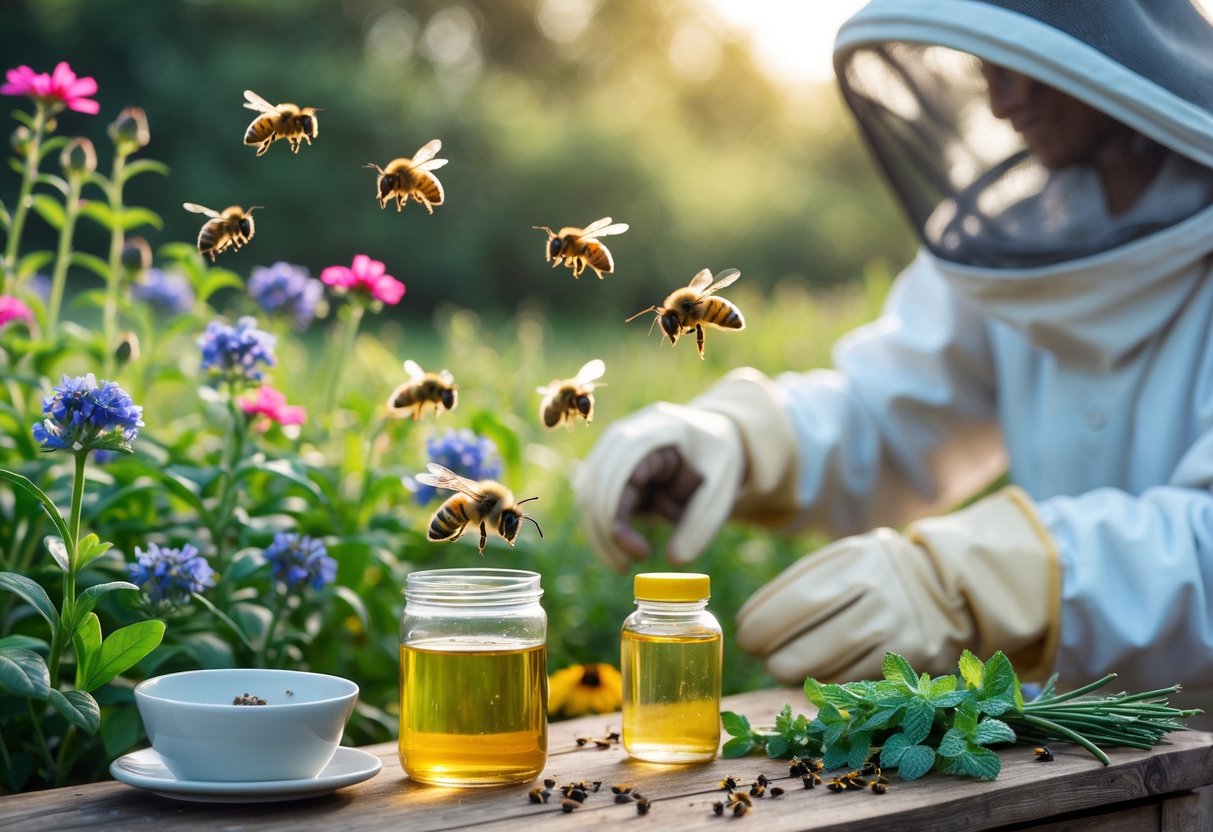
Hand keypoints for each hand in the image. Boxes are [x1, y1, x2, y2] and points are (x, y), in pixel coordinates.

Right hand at [574, 402, 744, 569]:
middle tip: (624, 567)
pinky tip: (624, 551)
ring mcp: (614, 450)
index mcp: (656, 428)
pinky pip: (597, 499)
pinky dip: (605, 528)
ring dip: (600, 532)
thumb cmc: (720, 458)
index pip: (620, 466)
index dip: (618, 510)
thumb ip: (701, 522)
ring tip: (623, 565)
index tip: (639, 553)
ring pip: (589, 492)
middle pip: (596, 481)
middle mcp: (626, 434)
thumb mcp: (722, 489)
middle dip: (605, 530)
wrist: (715, 437)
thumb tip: (675, 561)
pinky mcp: (612, 469)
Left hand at [734, 488, 1058, 682]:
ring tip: (786, 663)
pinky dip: (825, 682)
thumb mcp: (843, 558)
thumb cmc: (874, 574)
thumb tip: (749, 624)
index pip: (788, 604)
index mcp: (852, 559)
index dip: (757, 626)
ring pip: (820, 670)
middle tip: (763, 653)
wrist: (947, 588)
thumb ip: (801, 582)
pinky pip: (848, 683)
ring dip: (792, 672)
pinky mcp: (905, 661)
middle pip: (799, 643)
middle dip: (769, 655)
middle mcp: (874, 593)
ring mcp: (893, 629)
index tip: (746, 632)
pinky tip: (819, 671)